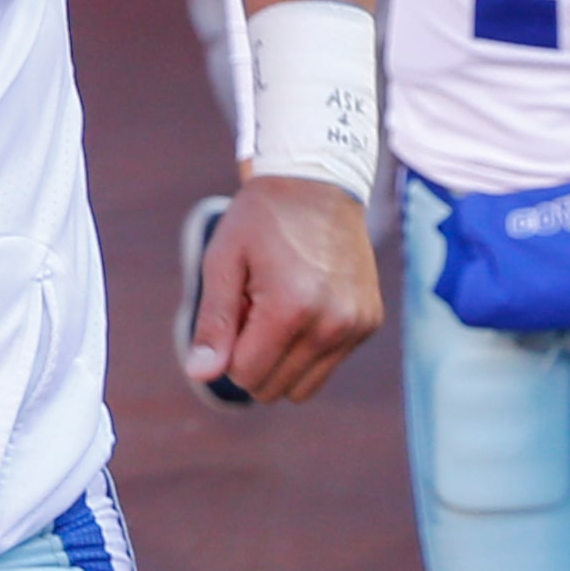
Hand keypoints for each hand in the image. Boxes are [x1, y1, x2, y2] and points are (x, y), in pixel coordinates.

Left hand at [183, 173, 382, 401]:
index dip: (228, 350)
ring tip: (279, 307)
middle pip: (274, 388)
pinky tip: (305, 302)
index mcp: (290, 309)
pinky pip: (329, 364)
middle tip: (256, 305)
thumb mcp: (223, 261)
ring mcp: (356, 326)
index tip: (236, 307)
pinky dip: (309, 347)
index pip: (246, 375)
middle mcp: (331, 324)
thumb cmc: (261, 220)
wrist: (318, 182)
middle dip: (254, 356)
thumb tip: (200, 374)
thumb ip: (212, 322)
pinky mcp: (370, 323)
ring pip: (304, 387)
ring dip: (282, 359)